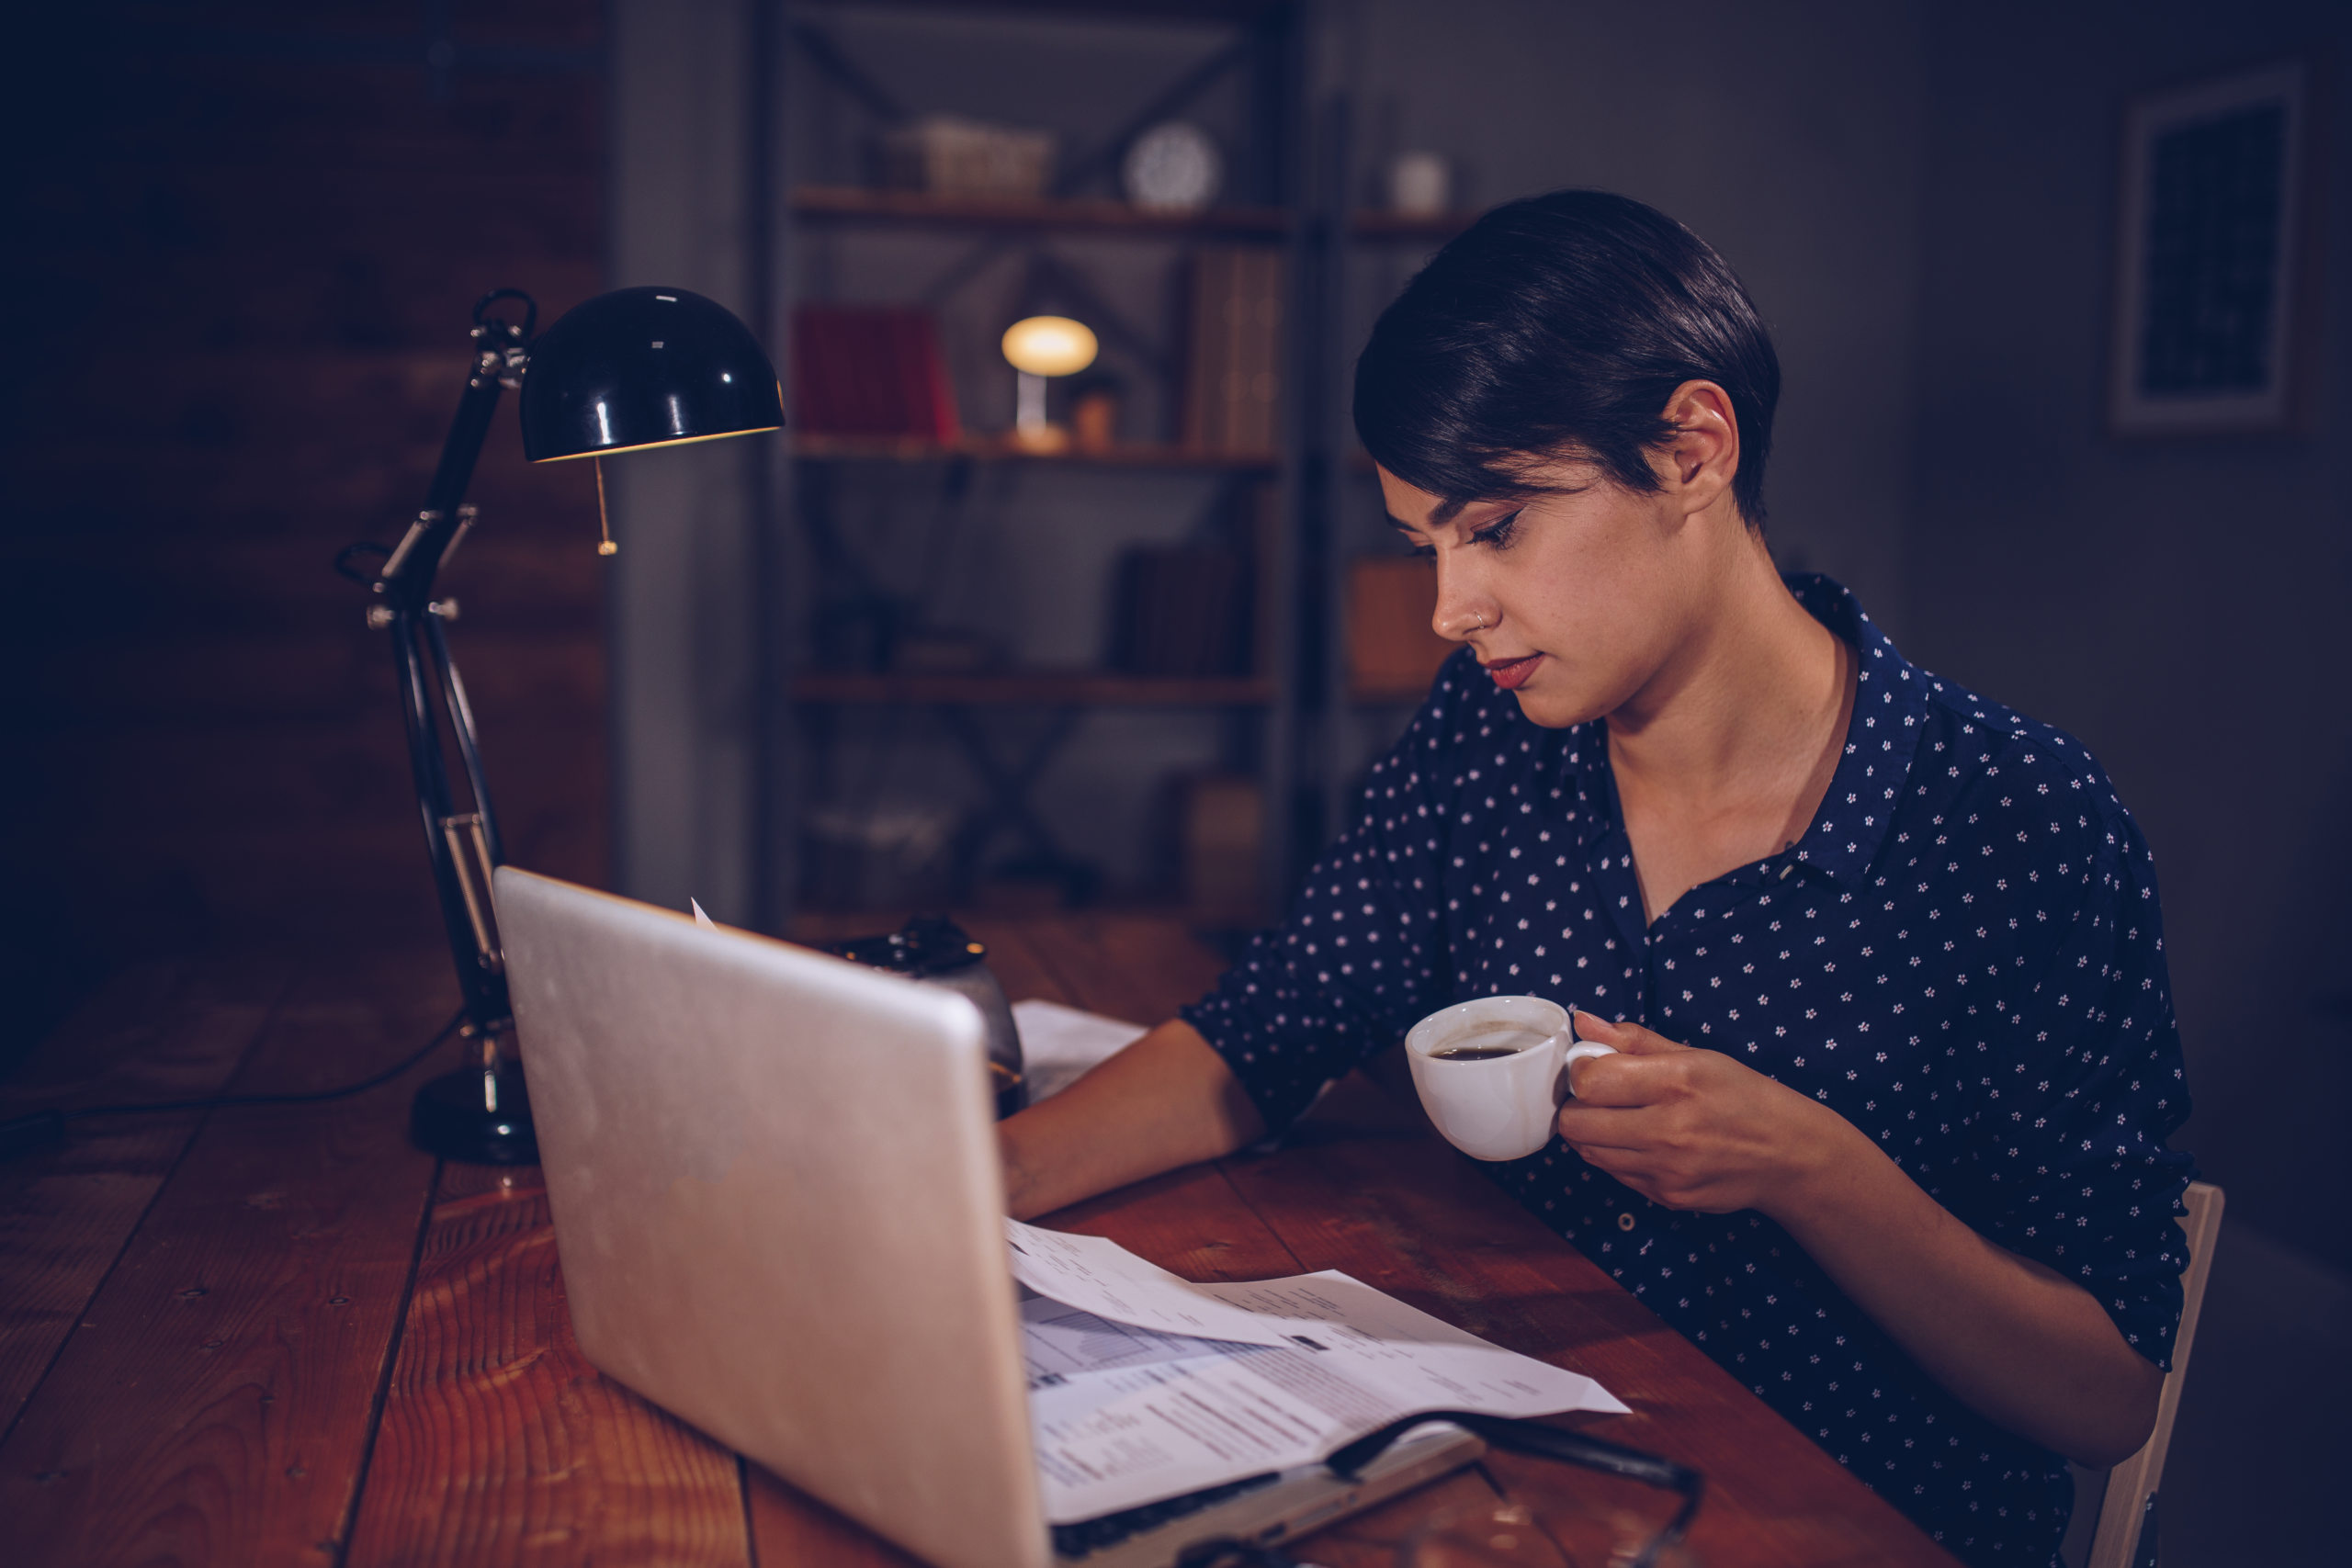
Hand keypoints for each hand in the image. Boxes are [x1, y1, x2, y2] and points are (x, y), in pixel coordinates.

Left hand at [1553, 1012, 1864, 1215]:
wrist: (1788, 1156)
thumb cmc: (1742, 1096)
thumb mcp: (1697, 1056)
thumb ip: (1634, 1041)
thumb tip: (1583, 1021)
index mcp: (1677, 1082)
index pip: (1591, 1082)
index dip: (1581, 1072)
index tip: (1593, 1068)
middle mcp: (1670, 1129)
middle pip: (1577, 1123)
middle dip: (1577, 1106)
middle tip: (1598, 1097)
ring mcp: (1668, 1170)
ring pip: (1589, 1152)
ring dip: (1591, 1133)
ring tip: (1617, 1118)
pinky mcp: (1668, 1197)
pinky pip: (1614, 1174)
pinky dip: (1614, 1156)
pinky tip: (1639, 1142)